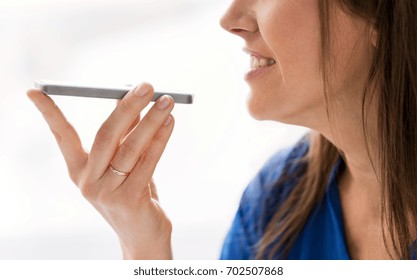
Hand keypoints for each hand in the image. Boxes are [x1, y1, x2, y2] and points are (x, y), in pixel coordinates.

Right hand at [27, 83, 174, 258]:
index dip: (49, 114)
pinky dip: (160, 139)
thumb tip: (131, 100)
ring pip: (130, 148)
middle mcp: (88, 181)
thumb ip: (125, 135)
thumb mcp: (123, 163)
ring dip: (151, 121)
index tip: (36, 92)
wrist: (142, 235)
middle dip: (127, 107)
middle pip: (105, 136)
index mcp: (80, 170)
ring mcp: (107, 193)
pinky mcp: (129, 200)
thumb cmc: (132, 193)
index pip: (61, 136)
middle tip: (147, 86)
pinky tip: (169, 122)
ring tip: (167, 101)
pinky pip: (147, 162)